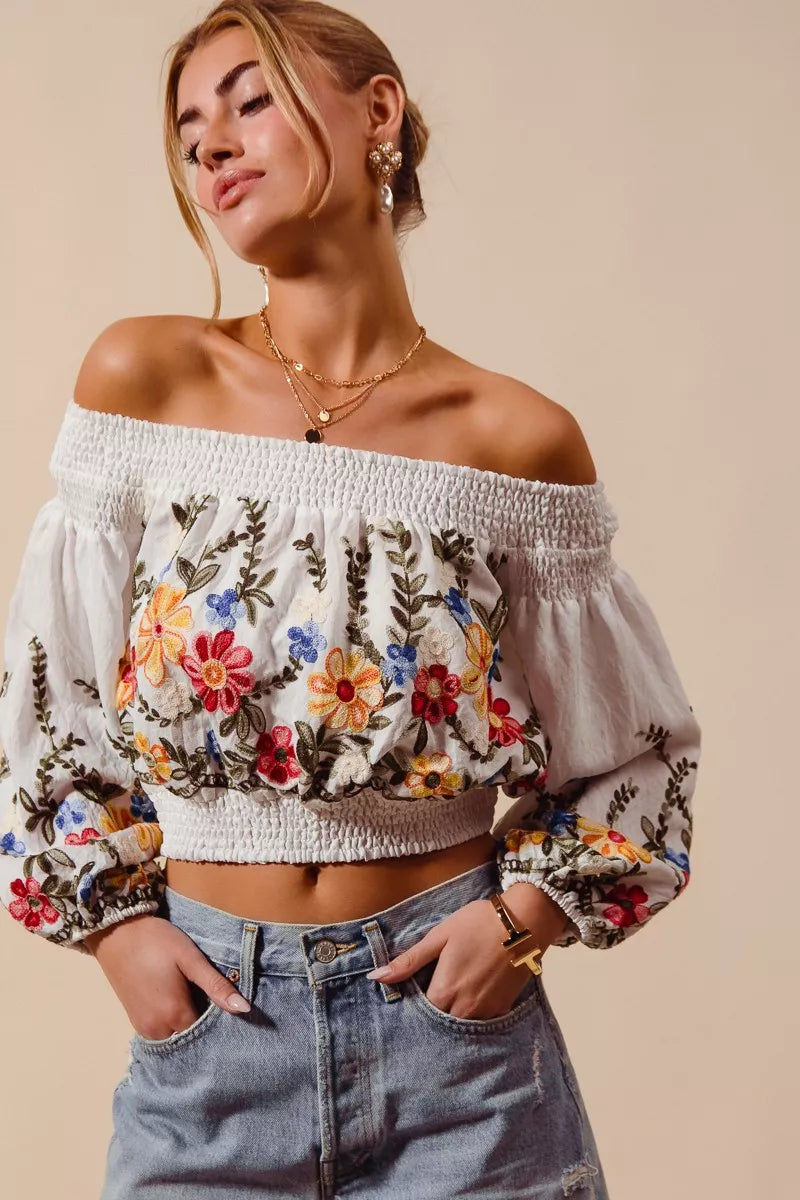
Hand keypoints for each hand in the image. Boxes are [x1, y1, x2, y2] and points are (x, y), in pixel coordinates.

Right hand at [83, 913, 250, 1039]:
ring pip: (175, 1036)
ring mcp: (143, 1028)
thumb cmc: (156, 941)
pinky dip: (173, 1023)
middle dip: (204, 1025)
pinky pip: (161, 1032)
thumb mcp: (190, 959)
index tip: (229, 1006)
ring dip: (187, 1024)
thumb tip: (245, 1009)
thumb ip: (216, 986)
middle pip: (190, 1037)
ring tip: (198, 1000)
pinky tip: (180, 1002)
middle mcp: (157, 1029)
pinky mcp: (135, 1021)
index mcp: (174, 1014)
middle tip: (214, 1001)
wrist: (117, 932)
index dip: (220, 1020)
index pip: (208, 1033)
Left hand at [366, 897, 541, 1020]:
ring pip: (459, 1026)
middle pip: (438, 1023)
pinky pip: (480, 1023)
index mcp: (444, 991)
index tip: (406, 999)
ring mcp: (485, 1012)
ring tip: (447, 999)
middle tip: (426, 998)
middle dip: (429, 1017)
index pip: (418, 1014)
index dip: (411, 1008)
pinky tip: (468, 1000)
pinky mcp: (502, 1009)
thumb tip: (376, 978)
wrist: (524, 923)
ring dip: (450, 1017)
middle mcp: (464, 1009)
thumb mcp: (440, 936)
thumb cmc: (478, 924)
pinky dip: (471, 1016)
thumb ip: (409, 961)